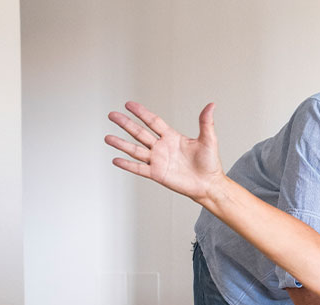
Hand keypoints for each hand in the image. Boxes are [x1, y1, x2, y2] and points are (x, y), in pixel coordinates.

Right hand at [105, 101, 224, 202]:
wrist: (209, 184)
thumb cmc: (210, 163)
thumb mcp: (209, 140)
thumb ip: (206, 122)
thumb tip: (211, 105)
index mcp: (172, 137)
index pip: (153, 121)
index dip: (141, 113)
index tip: (129, 104)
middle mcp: (162, 147)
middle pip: (139, 133)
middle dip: (126, 124)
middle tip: (112, 115)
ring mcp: (158, 161)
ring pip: (135, 150)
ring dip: (121, 144)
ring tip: (108, 138)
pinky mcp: (157, 174)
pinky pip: (139, 168)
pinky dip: (127, 165)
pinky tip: (116, 160)